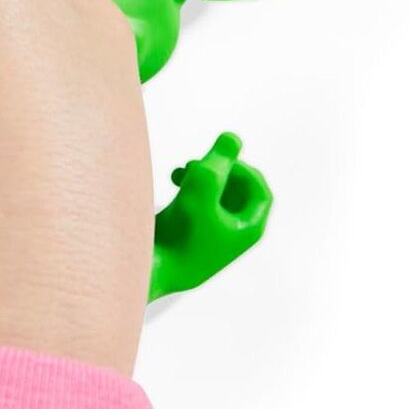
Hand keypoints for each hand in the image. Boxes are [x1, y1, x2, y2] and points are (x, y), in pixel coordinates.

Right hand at [150, 132, 271, 298]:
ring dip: (200, 178)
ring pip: (215, 197)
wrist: (150, 270)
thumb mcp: (201, 188)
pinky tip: (171, 185)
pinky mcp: (191, 238)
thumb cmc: (180, 235)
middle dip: (216, 170)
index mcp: (248, 228)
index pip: (258, 189)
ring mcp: (212, 238)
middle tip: (194, 163)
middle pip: (237, 191)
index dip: (241, 167)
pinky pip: (198, 207)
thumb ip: (218, 160)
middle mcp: (233, 235)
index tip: (217, 158)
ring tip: (179, 172)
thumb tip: (233, 137)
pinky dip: (188, 191)